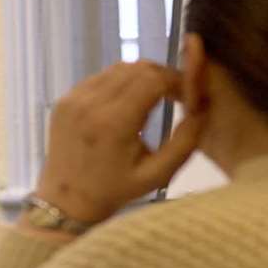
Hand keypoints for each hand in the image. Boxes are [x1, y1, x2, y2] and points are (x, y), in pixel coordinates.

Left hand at [33, 61, 206, 224]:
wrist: (67, 200)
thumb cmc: (116, 190)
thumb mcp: (158, 173)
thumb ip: (185, 140)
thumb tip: (203, 106)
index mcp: (114, 122)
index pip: (153, 79)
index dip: (177, 80)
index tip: (187, 95)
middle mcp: (90, 103)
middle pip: (137, 68)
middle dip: (162, 76)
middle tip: (175, 94)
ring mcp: (73, 99)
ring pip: (118, 68)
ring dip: (141, 77)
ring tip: (154, 98)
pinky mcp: (64, 100)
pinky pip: (99, 78)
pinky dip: (119, 83)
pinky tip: (127, 103)